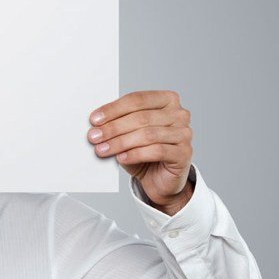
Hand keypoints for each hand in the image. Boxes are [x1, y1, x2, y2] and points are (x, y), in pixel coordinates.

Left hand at [88, 90, 193, 213]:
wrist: (160, 179)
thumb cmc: (144, 151)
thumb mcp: (129, 132)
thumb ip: (118, 122)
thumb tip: (96, 122)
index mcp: (167, 100)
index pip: (137, 99)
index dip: (113, 109)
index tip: (95, 119)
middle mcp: (179, 114)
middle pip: (141, 117)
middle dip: (114, 127)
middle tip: (94, 136)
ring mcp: (184, 133)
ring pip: (148, 134)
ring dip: (121, 142)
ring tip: (103, 149)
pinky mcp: (184, 153)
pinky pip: (157, 151)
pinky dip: (135, 154)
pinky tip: (121, 158)